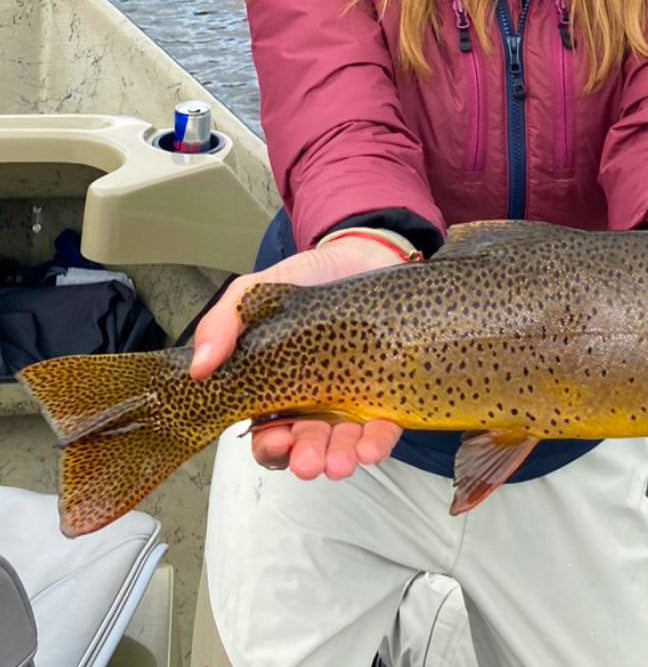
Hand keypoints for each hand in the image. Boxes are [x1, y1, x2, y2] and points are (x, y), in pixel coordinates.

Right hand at [190, 233, 404, 478]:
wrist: (363, 251)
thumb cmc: (309, 276)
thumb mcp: (256, 292)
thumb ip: (223, 323)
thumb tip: (199, 366)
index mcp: (278, 386)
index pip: (267, 433)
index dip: (270, 447)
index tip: (275, 442)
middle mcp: (313, 402)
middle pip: (305, 445)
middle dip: (306, 458)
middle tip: (309, 459)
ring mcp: (350, 400)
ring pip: (342, 444)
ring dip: (340, 457)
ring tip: (340, 460)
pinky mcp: (384, 393)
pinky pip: (382, 428)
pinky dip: (376, 442)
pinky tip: (370, 444)